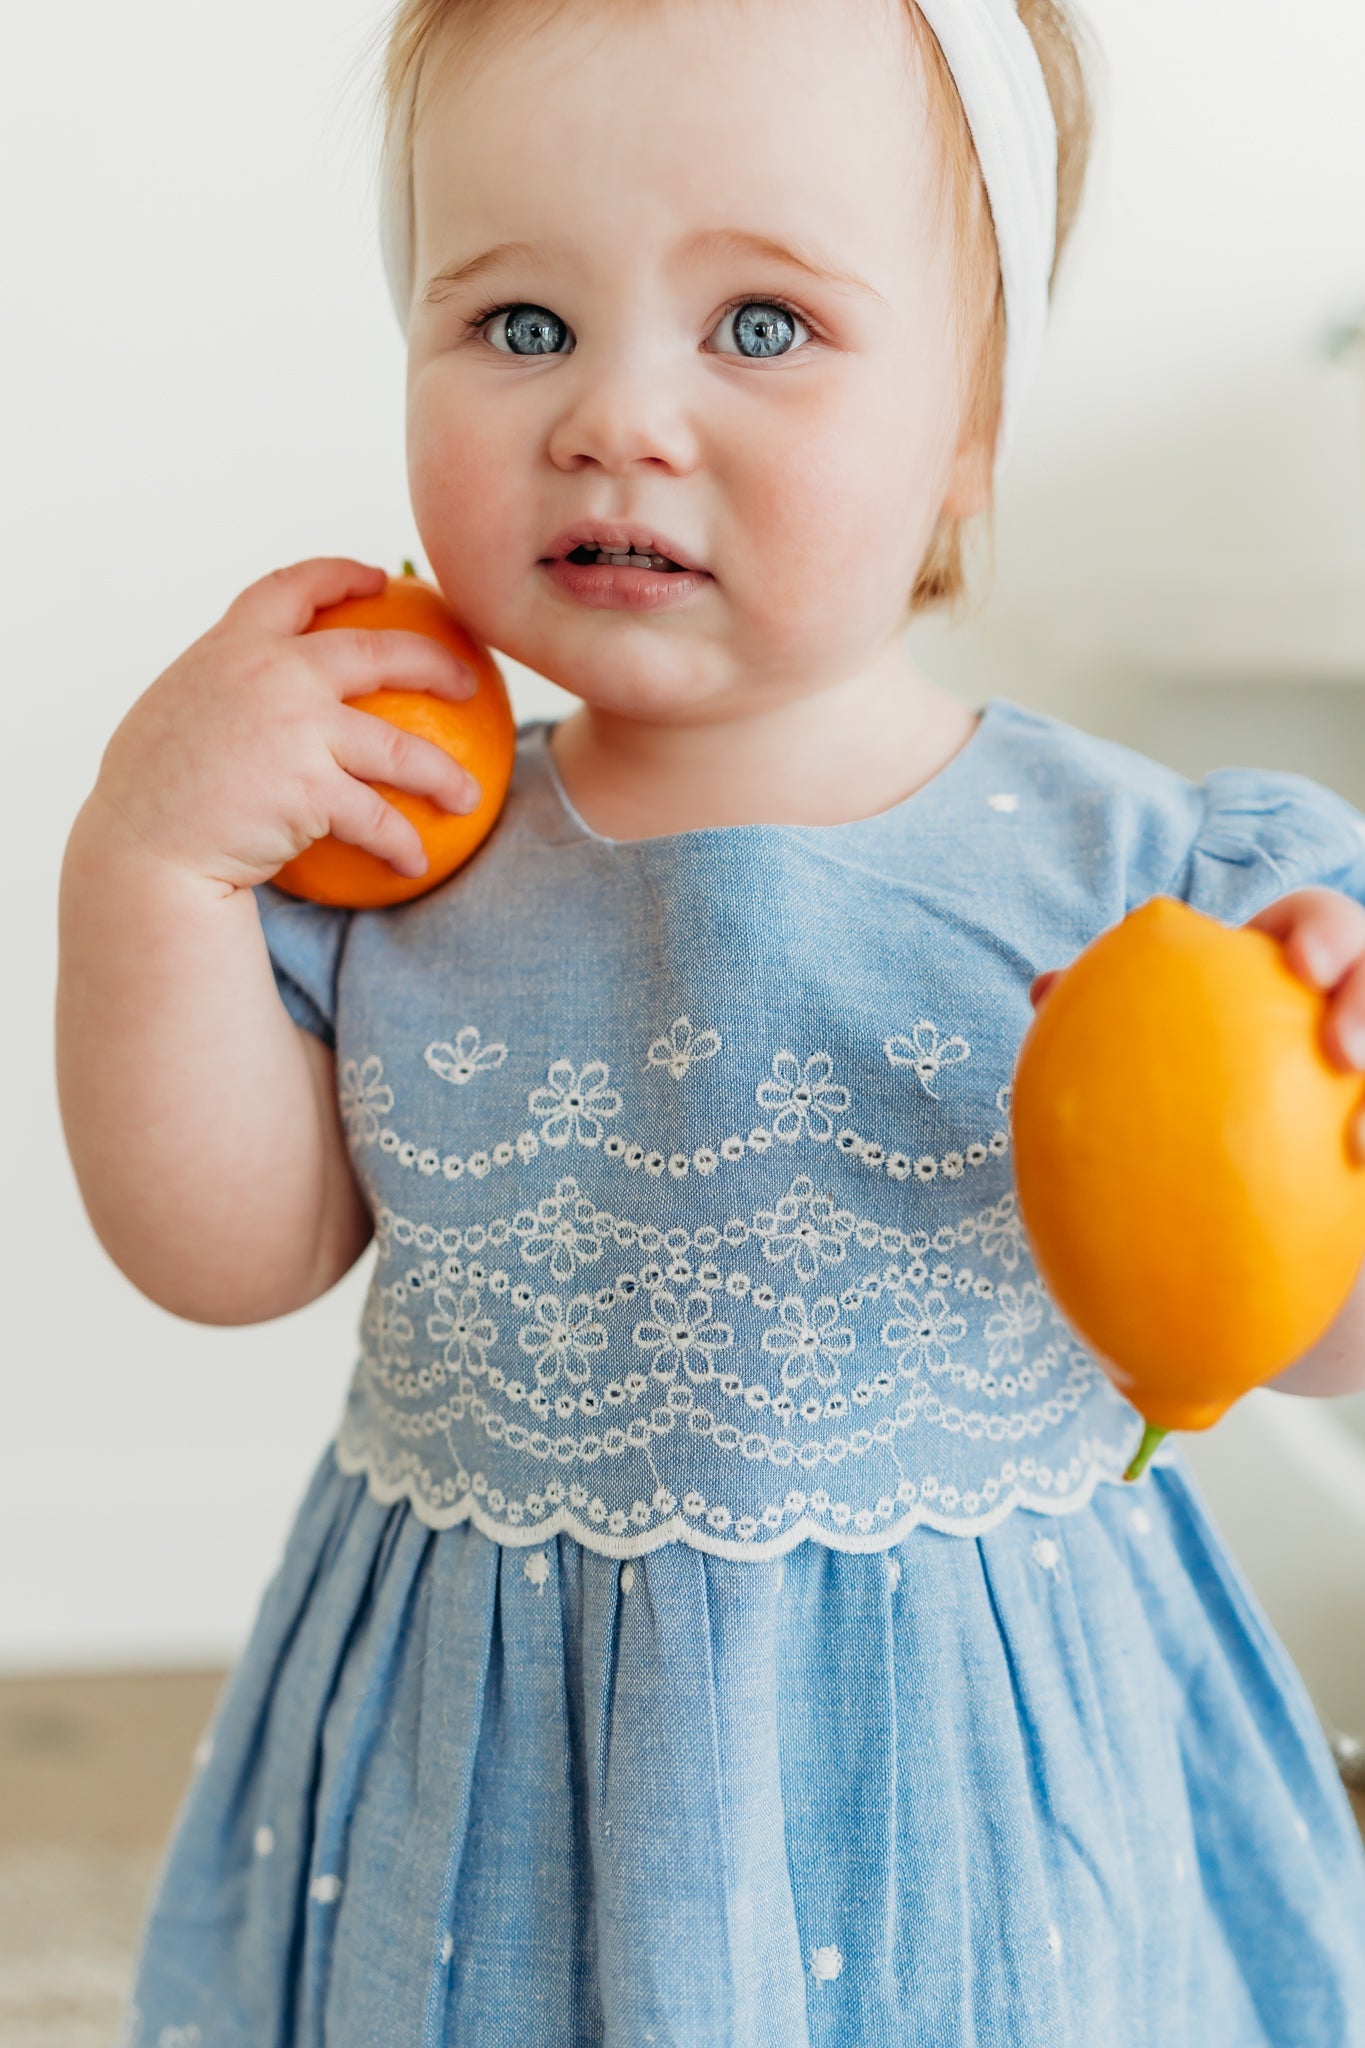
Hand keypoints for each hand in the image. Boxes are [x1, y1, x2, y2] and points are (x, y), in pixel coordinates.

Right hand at [84, 557, 482, 891]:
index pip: (292, 589)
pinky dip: (403, 843)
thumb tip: (249, 698)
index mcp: (234, 646)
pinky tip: (416, 861)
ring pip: (400, 747)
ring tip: (470, 795)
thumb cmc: (150, 793)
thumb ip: (222, 691)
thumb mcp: (176, 712)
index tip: (379, 577)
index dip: (340, 576)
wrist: (141, 848)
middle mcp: (274, 674)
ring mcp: (298, 731)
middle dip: (434, 662)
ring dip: (444, 775)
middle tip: (467, 680)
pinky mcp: (312, 791)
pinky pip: (378, 819)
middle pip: (378, 652)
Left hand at [1028, 887, 1364, 1159]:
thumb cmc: (1195, 1089)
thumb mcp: (1157, 1044)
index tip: (1300, 965)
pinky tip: (1355, 1176)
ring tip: (1360, 1139)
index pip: (1318, 925)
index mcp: (1290, 967)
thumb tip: (1046, 991)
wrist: (1243, 1194)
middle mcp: (1346, 1006)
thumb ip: (1112, 1011)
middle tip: (1341, 1050)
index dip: (1321, 935)